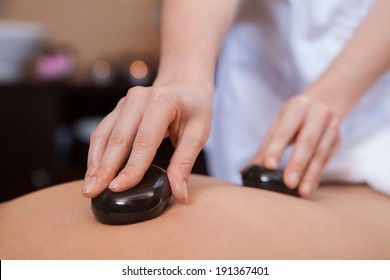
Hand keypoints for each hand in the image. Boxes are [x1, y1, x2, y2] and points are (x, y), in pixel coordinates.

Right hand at [82, 82, 211, 201]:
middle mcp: (139, 98)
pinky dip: (96, 153)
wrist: (185, 84)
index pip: (144, 140)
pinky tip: (93, 172)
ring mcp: (125, 102)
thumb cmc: (194, 108)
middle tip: (93, 193)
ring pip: (104, 135)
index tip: (118, 188)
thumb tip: (180, 194)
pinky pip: (102, 132)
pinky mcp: (118, 109)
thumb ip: (185, 163)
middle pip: (119, 138)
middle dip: (105, 169)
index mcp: (163, 102)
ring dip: (95, 163)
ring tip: (89, 187)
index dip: (131, 167)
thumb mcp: (198, 133)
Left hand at [251, 93, 340, 196]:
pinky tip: (309, 186)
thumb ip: (265, 148)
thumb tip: (246, 171)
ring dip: (311, 174)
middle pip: (307, 142)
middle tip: (289, 183)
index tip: (269, 166)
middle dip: (298, 164)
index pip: (285, 130)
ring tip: (302, 191)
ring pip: (320, 153)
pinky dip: (317, 174)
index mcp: (297, 108)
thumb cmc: (294, 116)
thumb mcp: (278, 124)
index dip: (276, 148)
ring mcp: (331, 127)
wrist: (325, 102)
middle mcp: (317, 114)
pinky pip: (326, 160)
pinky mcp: (338, 140)